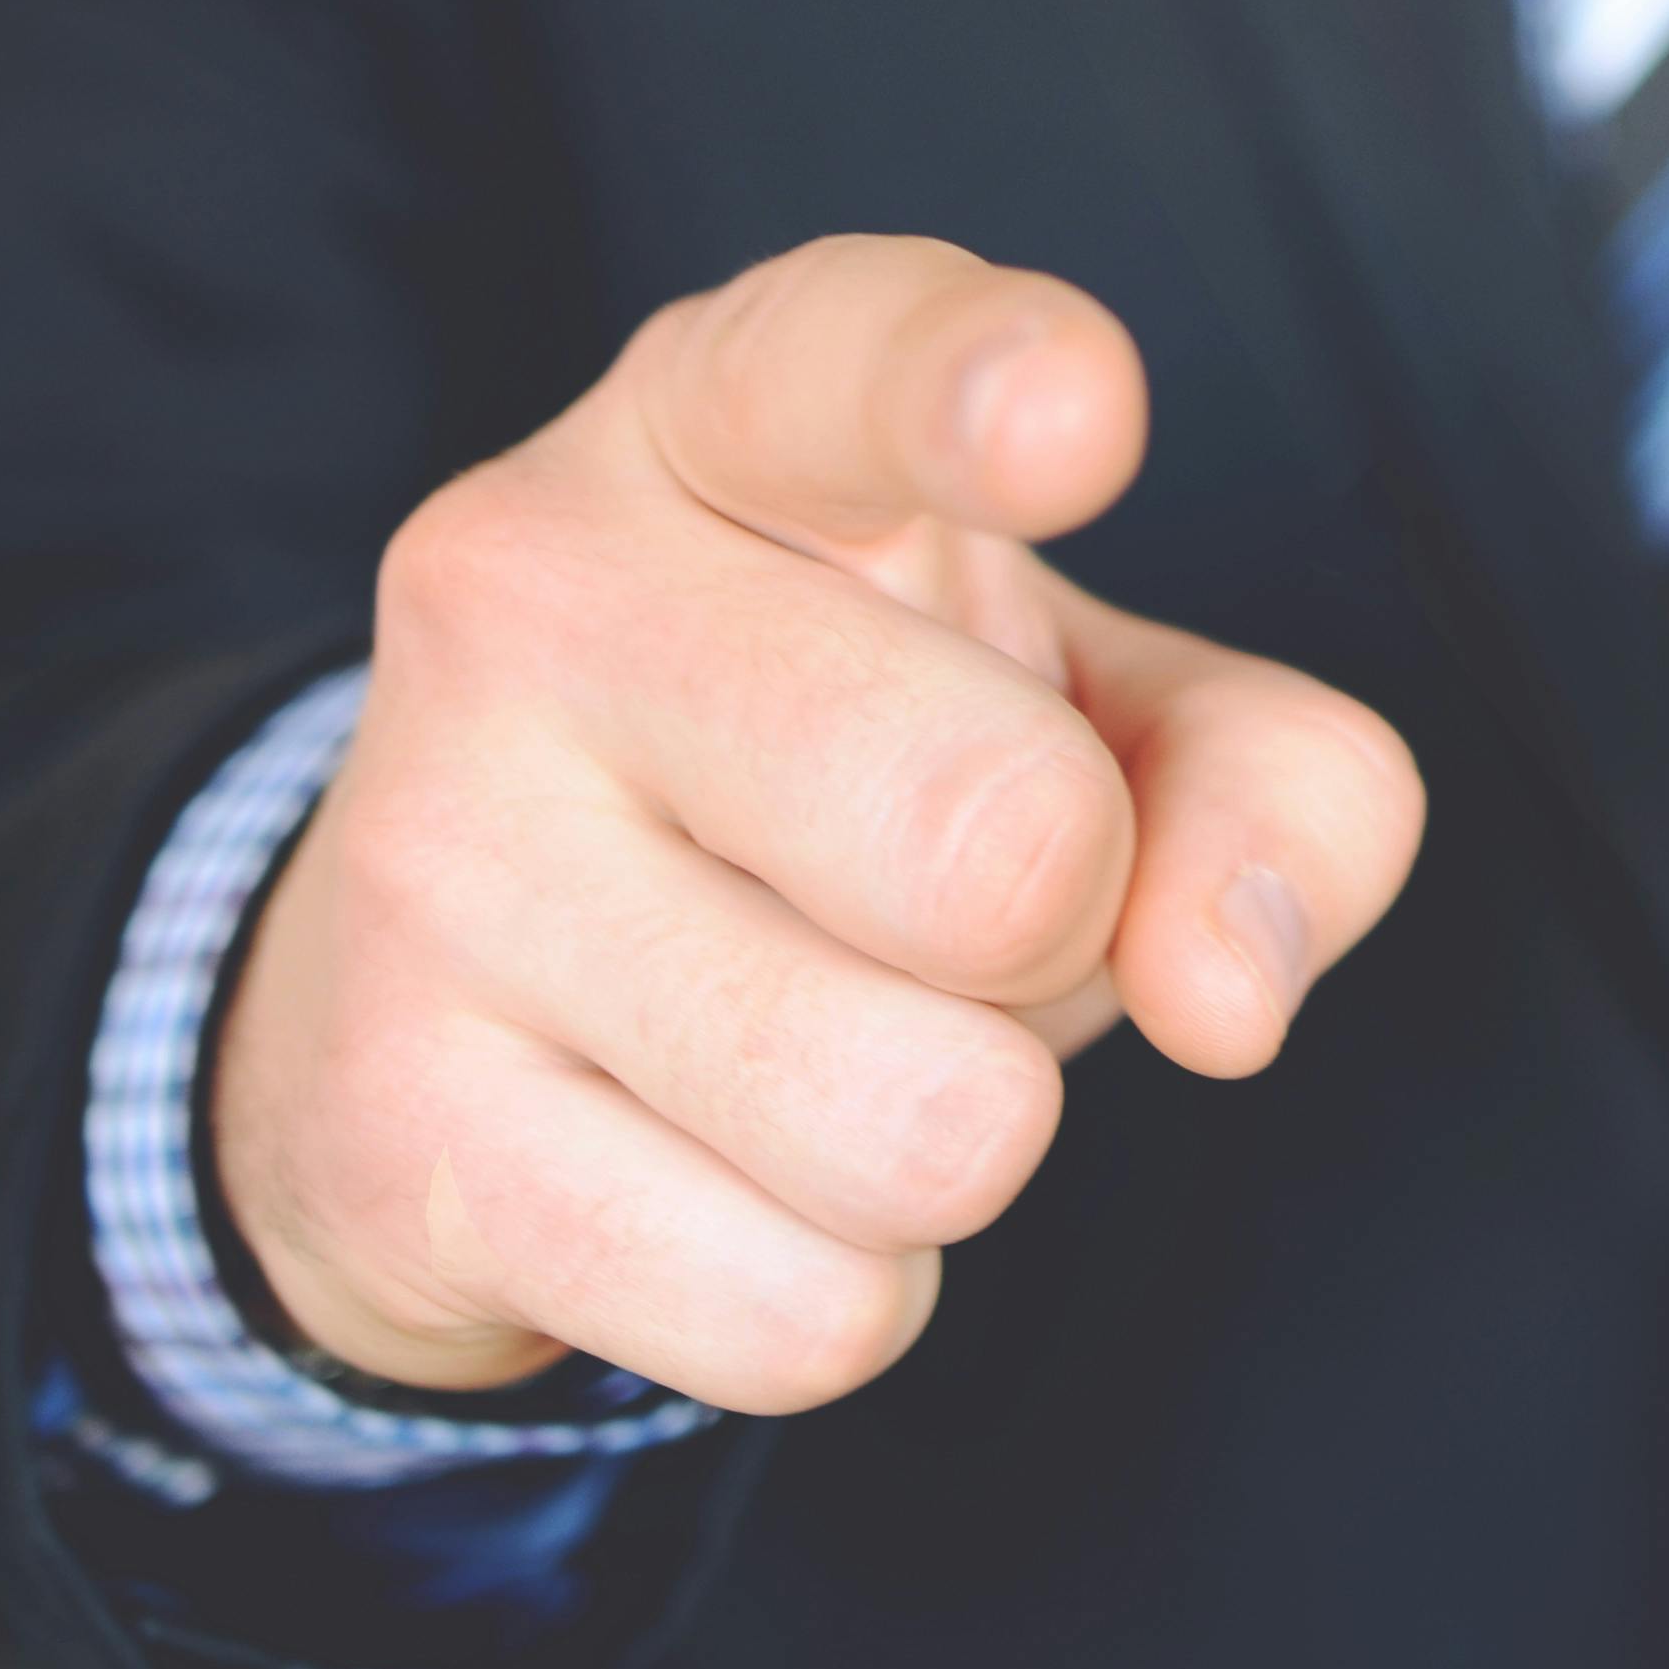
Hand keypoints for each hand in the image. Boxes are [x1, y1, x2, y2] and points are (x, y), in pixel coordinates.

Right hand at [210, 235, 1424, 1410]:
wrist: (455, 986)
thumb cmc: (859, 786)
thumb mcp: (1099, 711)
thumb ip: (1274, 784)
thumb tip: (1224, 988)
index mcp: (728, 419)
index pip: (848, 358)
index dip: (981, 385)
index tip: (1077, 415)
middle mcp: (541, 585)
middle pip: (1005, 845)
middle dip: (1066, 929)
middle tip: (962, 896)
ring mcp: (438, 852)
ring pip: (925, 1124)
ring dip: (962, 1132)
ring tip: (839, 1025)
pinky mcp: (394, 1124)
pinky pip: (804, 1310)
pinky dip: (842, 1289)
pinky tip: (728, 1171)